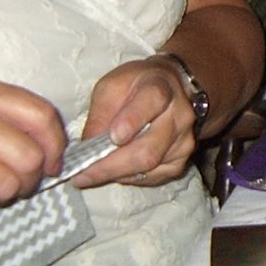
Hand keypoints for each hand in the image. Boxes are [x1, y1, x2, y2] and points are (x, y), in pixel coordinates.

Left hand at [72, 56, 197, 188]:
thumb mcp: (110, 87)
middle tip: (82, 174)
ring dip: (116, 173)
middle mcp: (179, 116)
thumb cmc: (135, 87)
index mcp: (161, 88)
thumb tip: (88, 147)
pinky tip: (116, 169)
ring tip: (92, 172)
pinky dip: (129, 177)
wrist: (170, 90)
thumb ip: (100, 114)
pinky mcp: (180, 161)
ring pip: (149, 168)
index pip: (152, 102)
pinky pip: (152, 177)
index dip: (133, 120)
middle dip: (111, 165)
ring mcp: (184, 141)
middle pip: (148, 149)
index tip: (113, 137)